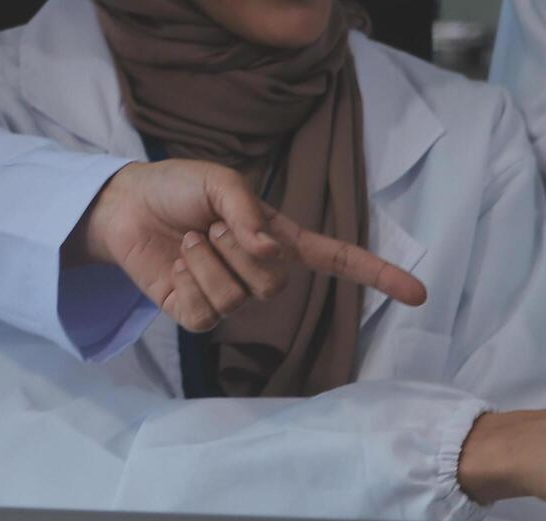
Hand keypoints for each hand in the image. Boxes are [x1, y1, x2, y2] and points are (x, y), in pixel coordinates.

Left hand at [72, 159, 427, 331]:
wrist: (127, 206)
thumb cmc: (178, 187)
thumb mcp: (220, 181)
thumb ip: (248, 212)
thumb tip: (267, 251)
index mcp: (279, 238)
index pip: (338, 260)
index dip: (378, 275)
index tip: (419, 293)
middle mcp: (260, 271)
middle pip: (277, 284)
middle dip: (238, 249)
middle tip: (211, 225)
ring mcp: (230, 296)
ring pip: (238, 297)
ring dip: (207, 260)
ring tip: (190, 238)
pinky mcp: (197, 314)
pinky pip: (208, 314)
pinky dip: (190, 281)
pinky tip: (179, 263)